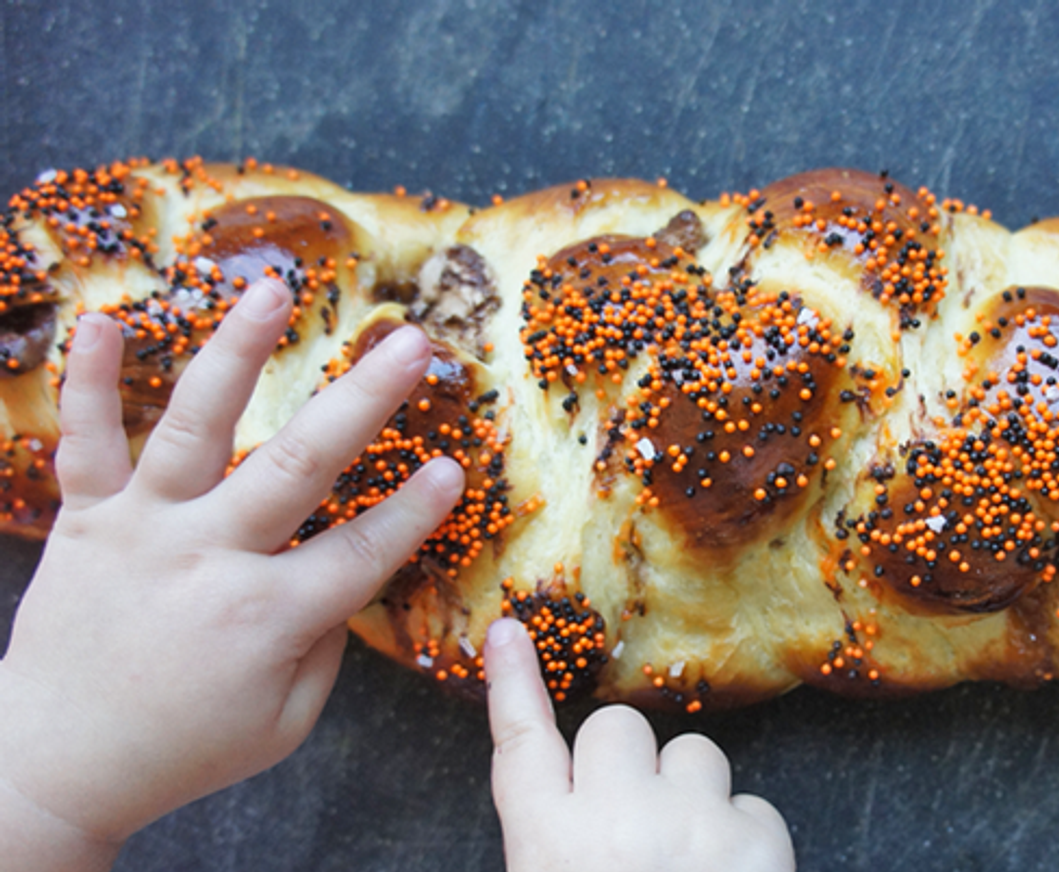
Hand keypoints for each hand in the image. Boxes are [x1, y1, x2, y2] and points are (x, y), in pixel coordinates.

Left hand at [0, 279, 464, 867]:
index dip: (414, 511)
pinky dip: (88, 381)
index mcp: (266, 618)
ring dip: (238, 352)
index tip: (455, 465)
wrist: (54, 763)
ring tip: (274, 290)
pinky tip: (102, 319)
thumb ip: (324, 646)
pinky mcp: (86, 520)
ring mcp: (143, 529)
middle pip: (298, 467)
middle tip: (411, 343)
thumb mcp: (283, 723)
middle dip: (363, 400)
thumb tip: (343, 578)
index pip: (361, 552)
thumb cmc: (185, 748)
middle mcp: (208, 558)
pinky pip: (86, 443)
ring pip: (195, 426)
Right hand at [485, 618, 795, 871]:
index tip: (508, 630)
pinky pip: (754, 803)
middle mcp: (611, 822)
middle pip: (617, 731)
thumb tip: (579, 800)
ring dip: (693, 795)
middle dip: (629, 765)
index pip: (521, 745)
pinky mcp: (756, 838)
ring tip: (691, 864)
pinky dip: (748, 837)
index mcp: (547, 848)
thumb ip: (562, 848)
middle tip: (639, 826)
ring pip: (694, 754)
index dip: (512, 683)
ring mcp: (688, 824)